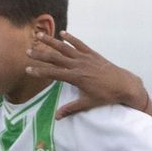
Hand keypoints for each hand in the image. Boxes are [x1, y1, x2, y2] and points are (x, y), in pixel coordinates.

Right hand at [24, 31, 150, 118]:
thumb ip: (71, 108)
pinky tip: (63, 33)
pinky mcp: (93, 54)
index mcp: (76, 78)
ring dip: (52, 41)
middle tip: (27, 51)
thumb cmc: (106, 96)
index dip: (39, 71)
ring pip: (65, 48)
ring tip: (40, 35)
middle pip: (55, 58)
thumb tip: (57, 117)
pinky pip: (80, 44)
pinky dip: (71, 38)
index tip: (27, 69)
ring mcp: (85, 58)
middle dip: (40, 54)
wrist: (124, 85)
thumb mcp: (88, 103)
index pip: (53, 73)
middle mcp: (78, 65)